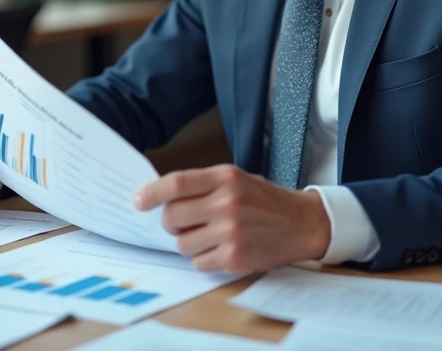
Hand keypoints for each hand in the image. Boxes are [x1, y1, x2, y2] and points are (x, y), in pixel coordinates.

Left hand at [133, 164, 330, 273]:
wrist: (303, 223)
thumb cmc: (266, 200)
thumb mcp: (238, 179)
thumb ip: (203, 186)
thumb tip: (162, 199)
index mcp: (226, 178)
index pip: (176, 184)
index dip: (151, 193)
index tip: (139, 201)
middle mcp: (227, 204)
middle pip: (172, 217)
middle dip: (170, 223)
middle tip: (180, 223)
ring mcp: (231, 233)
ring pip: (182, 244)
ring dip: (188, 242)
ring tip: (209, 236)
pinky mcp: (235, 258)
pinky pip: (199, 262)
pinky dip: (204, 258)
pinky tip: (221, 249)